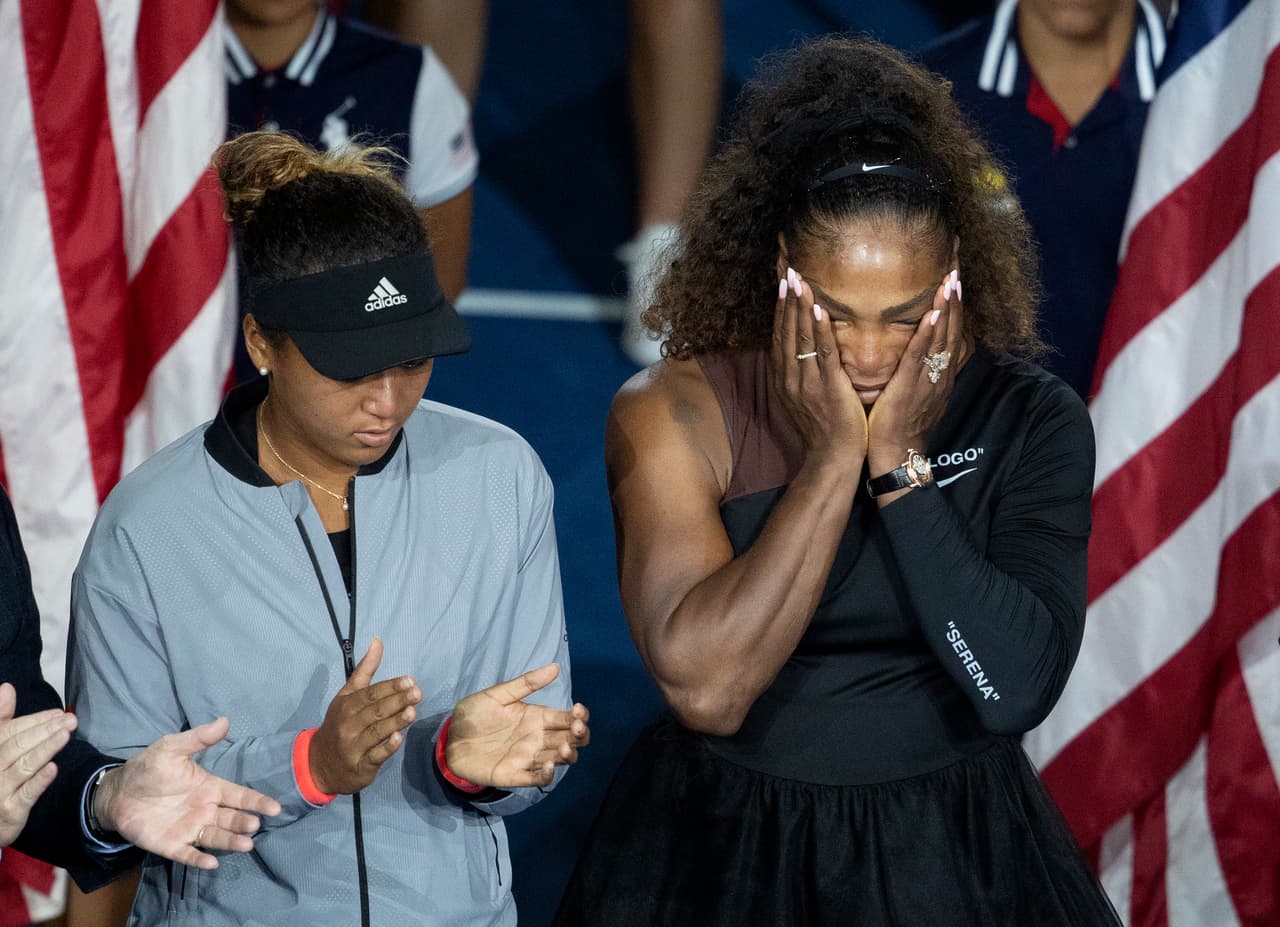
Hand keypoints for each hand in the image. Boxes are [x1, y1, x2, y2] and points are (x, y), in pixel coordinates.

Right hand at [0, 682, 76, 845]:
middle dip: (45, 730)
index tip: (58, 713)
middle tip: (71, 720)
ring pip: (24, 766)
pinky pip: (26, 794)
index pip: (9, 732)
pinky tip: (54, 767)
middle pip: (18, 746)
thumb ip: (1, 720)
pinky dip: (39, 780)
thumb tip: (7, 688)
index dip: (34, 721)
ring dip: (46, 748)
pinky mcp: (10, 811)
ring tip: (66, 734)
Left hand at [94, 716, 282, 869]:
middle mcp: (205, 810)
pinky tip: (211, 863)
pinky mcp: (170, 845)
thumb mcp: (171, 748)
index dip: (257, 802)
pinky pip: (188, 854)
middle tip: (254, 826)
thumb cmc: (148, 769)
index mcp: (210, 788)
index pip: (240, 796)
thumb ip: (198, 739)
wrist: (117, 792)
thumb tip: (225, 721)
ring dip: (230, 842)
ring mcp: (189, 829)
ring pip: (215, 837)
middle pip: (231, 818)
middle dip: (244, 823)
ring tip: (245, 845)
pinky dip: (199, 859)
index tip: (275, 808)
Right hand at [310, 638, 420, 794]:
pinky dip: (386, 748)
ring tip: (412, 711)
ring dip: (395, 722)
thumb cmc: (340, 723)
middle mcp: (348, 724)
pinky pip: (375, 756)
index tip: (410, 680)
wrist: (319, 763)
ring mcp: (353, 746)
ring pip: (376, 732)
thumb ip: (365, 670)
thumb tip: (378, 641)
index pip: (370, 694)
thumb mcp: (347, 695)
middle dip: (396, 701)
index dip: (390, 687)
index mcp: (347, 705)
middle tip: (417, 693)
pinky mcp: (360, 766)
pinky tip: (398, 738)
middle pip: (375, 711)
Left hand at [446, 663, 590, 787]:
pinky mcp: (515, 775)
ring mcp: (528, 757)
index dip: (579, 715)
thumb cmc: (473, 715)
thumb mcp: (497, 695)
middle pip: (571, 739)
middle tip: (575, 728)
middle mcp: (538, 738)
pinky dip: (548, 775)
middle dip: (580, 734)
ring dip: (568, 754)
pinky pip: (538, 779)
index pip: (567, 717)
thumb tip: (555, 667)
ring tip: (564, 747)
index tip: (578, 710)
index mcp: (536, 717)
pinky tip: (548, 765)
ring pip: (561, 759)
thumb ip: (526, 683)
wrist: (449, 740)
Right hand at [771, 267, 867, 468]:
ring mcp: (806, 382)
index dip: (780, 307)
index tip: (782, 280)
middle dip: (786, 298)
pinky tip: (817, 309)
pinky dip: (818, 330)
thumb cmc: (823, 429)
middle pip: (785, 330)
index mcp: (784, 378)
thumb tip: (801, 351)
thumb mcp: (804, 398)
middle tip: (787, 268)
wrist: (831, 459)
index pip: (779, 335)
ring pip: (799, 338)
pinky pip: (822, 354)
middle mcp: (790, 377)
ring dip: (798, 306)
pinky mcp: (827, 388)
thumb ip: (801, 373)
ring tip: (798, 279)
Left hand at [867, 269, 964, 473]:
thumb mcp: (915, 386)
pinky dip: (928, 334)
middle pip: (952, 325)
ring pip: (941, 337)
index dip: (954, 298)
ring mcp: (928, 379)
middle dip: (955, 292)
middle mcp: (939, 371)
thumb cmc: (899, 420)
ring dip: (947, 306)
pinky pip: (921, 357)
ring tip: (950, 277)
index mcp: (939, 370)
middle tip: (955, 260)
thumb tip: (919, 341)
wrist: (896, 453)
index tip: (954, 268)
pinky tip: (933, 313)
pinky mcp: (910, 388)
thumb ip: (919, 363)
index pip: (950, 326)